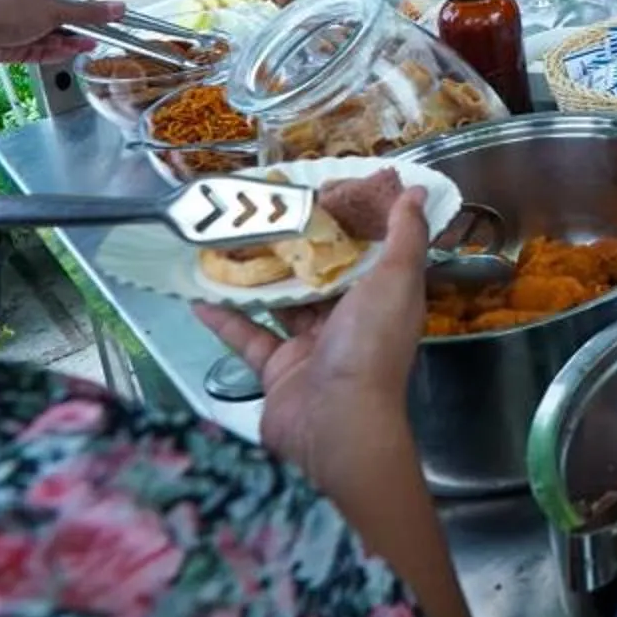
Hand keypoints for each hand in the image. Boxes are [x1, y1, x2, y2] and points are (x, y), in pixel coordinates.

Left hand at [0, 0, 117, 71]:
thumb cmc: (0, 12)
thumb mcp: (54, 9)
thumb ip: (87, 13)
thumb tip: (117, 8)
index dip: (80, 11)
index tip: (99, 21)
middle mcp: (15, 5)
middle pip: (52, 19)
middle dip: (74, 30)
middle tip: (95, 38)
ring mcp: (8, 28)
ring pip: (43, 37)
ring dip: (64, 43)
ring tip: (86, 48)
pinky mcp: (3, 48)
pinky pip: (32, 51)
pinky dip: (49, 53)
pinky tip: (65, 55)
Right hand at [196, 189, 428, 492]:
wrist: (334, 425)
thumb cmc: (369, 349)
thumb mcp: (396, 281)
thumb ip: (405, 236)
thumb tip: (417, 192)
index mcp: (384, 298)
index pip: (369, 252)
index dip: (350, 223)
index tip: (323, 190)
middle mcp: (351, 321)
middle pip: (322, 277)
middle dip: (296, 248)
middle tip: (264, 212)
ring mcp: (313, 347)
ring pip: (283, 304)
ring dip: (257, 278)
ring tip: (227, 243)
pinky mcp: (279, 369)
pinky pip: (248, 337)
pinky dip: (225, 318)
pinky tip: (199, 295)